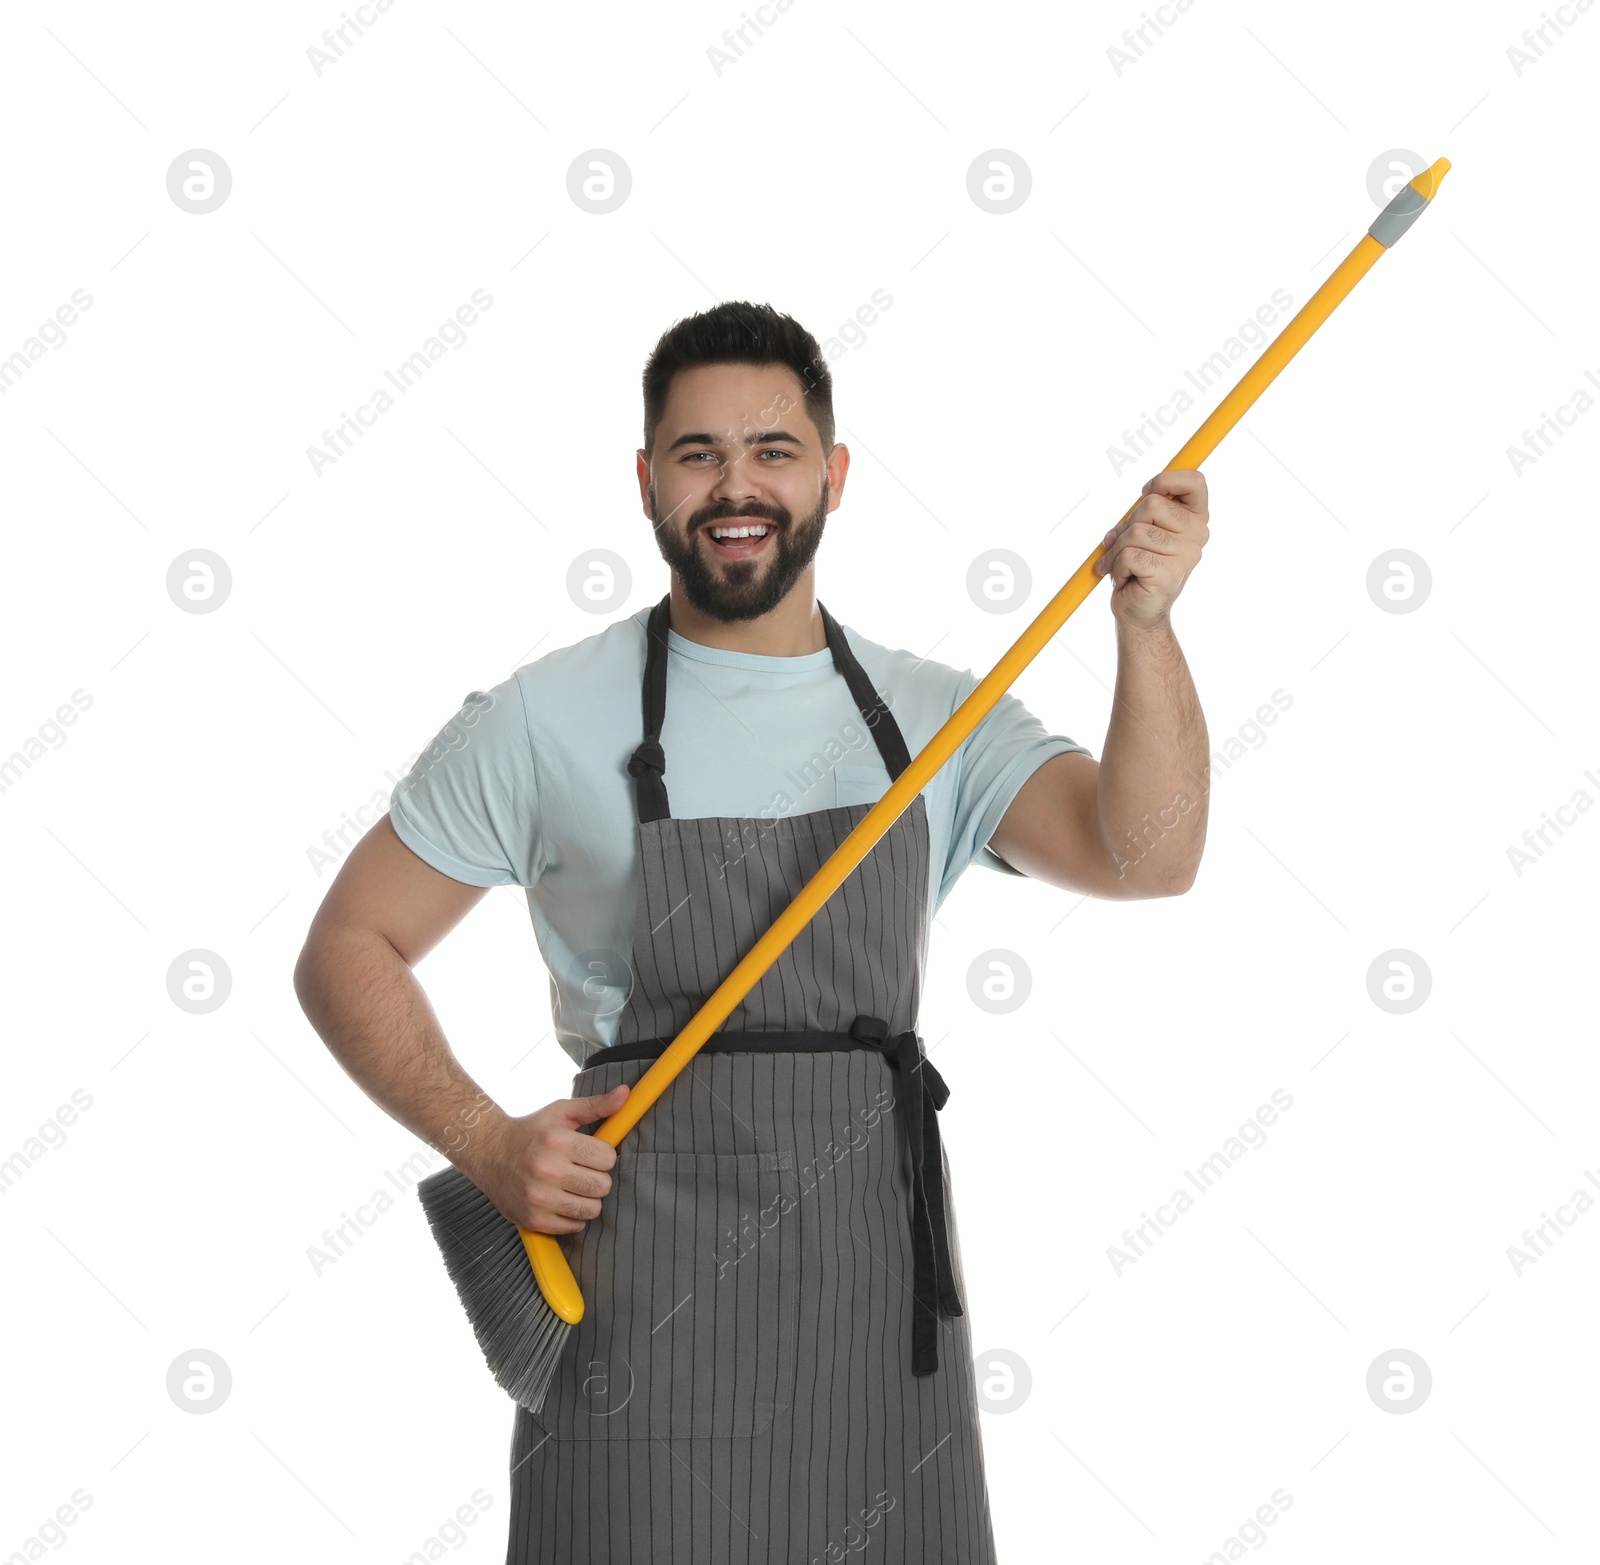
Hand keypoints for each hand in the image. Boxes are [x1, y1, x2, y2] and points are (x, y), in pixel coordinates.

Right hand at [466, 1083, 629, 1234]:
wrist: (489, 1153)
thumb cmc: (532, 1131)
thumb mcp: (561, 1112)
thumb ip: (596, 1105)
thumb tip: (625, 1093)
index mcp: (557, 1141)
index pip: (608, 1158)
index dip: (603, 1156)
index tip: (591, 1154)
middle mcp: (547, 1170)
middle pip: (603, 1186)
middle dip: (597, 1178)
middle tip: (582, 1171)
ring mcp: (539, 1198)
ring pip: (592, 1209)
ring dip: (587, 1199)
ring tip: (573, 1186)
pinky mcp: (533, 1220)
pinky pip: (574, 1226)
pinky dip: (572, 1216)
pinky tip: (560, 1200)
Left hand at [1093, 468, 1208, 629]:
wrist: (1138, 611)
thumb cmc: (1138, 568)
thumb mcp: (1143, 531)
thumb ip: (1147, 510)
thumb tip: (1145, 494)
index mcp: (1196, 519)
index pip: (1195, 481)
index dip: (1165, 480)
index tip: (1145, 494)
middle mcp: (1198, 535)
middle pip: (1152, 504)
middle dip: (1126, 525)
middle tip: (1123, 547)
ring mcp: (1187, 555)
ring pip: (1135, 532)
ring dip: (1117, 551)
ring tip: (1123, 566)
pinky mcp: (1170, 572)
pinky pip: (1129, 554)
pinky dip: (1116, 566)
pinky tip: (1125, 579)